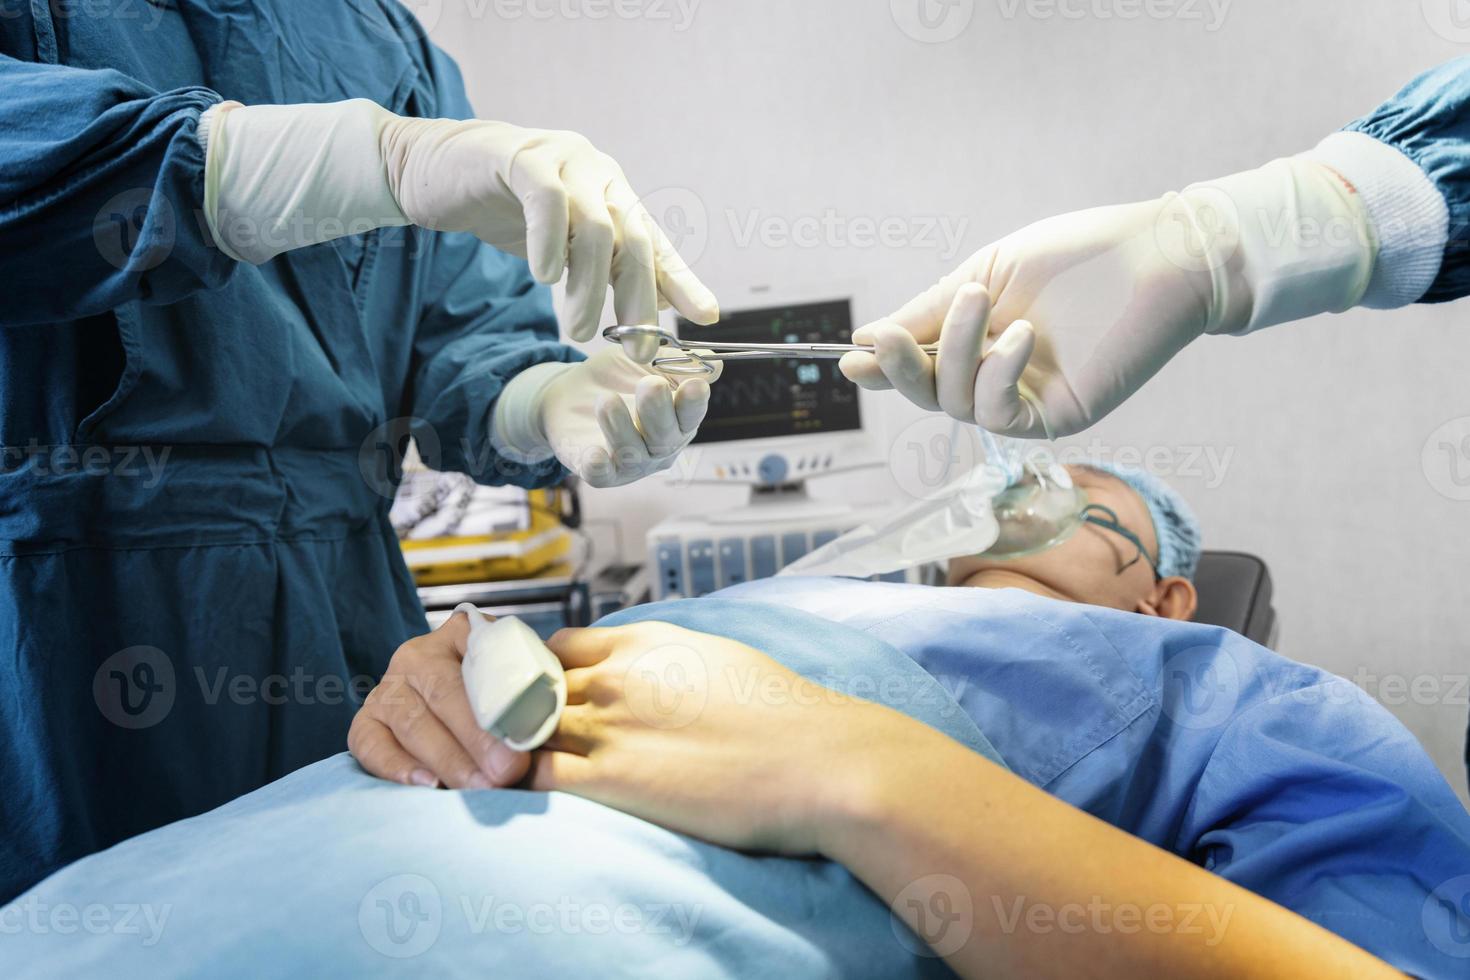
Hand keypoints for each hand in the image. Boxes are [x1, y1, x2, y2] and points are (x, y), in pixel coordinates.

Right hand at [348, 610, 528, 789]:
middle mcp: (416, 656)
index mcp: (460, 635)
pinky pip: (370, 744)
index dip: (501, 705)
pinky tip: (426, 785)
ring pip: (411, 722)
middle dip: (476, 739)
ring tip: (476, 788)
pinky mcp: (365, 722)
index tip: (522, 745)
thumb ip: (533, 692)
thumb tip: (548, 725)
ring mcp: (386, 689)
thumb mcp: (519, 681)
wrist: (460, 703)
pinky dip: (396, 767)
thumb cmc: (503, 697)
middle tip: (504, 774)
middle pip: (443, 694)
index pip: (480, 664)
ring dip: (446, 759)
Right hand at [382, 115, 718, 339]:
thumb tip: (654, 308)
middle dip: (637, 299)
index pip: (656, 243)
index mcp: (612, 197)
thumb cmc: (500, 211)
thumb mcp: (560, 248)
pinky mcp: (519, 156)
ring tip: (580, 329)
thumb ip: (603, 270)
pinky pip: (548, 199)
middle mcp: (598, 175)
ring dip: (590, 287)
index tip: (705, 316)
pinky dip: (551, 242)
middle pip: (633, 239)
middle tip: (636, 349)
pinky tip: (545, 278)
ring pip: (594, 227)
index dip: (681, 280)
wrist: (432, 170)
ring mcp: (562, 161)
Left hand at [496, 349, 719, 488]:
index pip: (691, 415)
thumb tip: (714, 364)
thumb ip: (676, 363)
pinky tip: (594, 454)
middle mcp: (660, 446)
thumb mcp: (644, 361)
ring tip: (606, 400)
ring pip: (632, 452)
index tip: (694, 386)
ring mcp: (631, 462)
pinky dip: (599, 466)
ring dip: (621, 426)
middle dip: (658, 411)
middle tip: (651, 385)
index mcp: (678, 419)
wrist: (571, 394)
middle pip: (665, 437)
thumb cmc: (617, 378)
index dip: (694, 403)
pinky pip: (602, 474)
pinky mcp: (600, 471)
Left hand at [528, 622, 908, 854]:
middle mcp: (618, 673)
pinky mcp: (611, 777)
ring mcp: (609, 722)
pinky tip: (520, 796)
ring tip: (509, 771)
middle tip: (518, 740)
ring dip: (511, 747)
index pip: (559, 646)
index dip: (542, 674)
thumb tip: (663, 677)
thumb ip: (673, 662)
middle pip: (531, 684)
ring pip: (522, 725)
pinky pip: (534, 774)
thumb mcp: (721, 659)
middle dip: (519, 711)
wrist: (819, 761)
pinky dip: (517, 782)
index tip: (543, 699)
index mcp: (645, 640)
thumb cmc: (787, 716)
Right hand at [839, 198, 1212, 437]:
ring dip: (958, 353)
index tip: (850, 358)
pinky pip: (1001, 414)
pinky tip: (1019, 336)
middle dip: (903, 368)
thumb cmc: (1078, 256)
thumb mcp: (986, 274)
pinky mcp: (1057, 415)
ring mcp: (1026, 399)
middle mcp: (997, 376)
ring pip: (958, 402)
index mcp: (978, 341)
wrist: (1156, 257)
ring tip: (983, 302)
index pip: (920, 365)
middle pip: (928, 394)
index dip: (884, 365)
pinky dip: (997, 375)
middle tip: (892, 340)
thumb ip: (929, 310)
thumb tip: (866, 339)